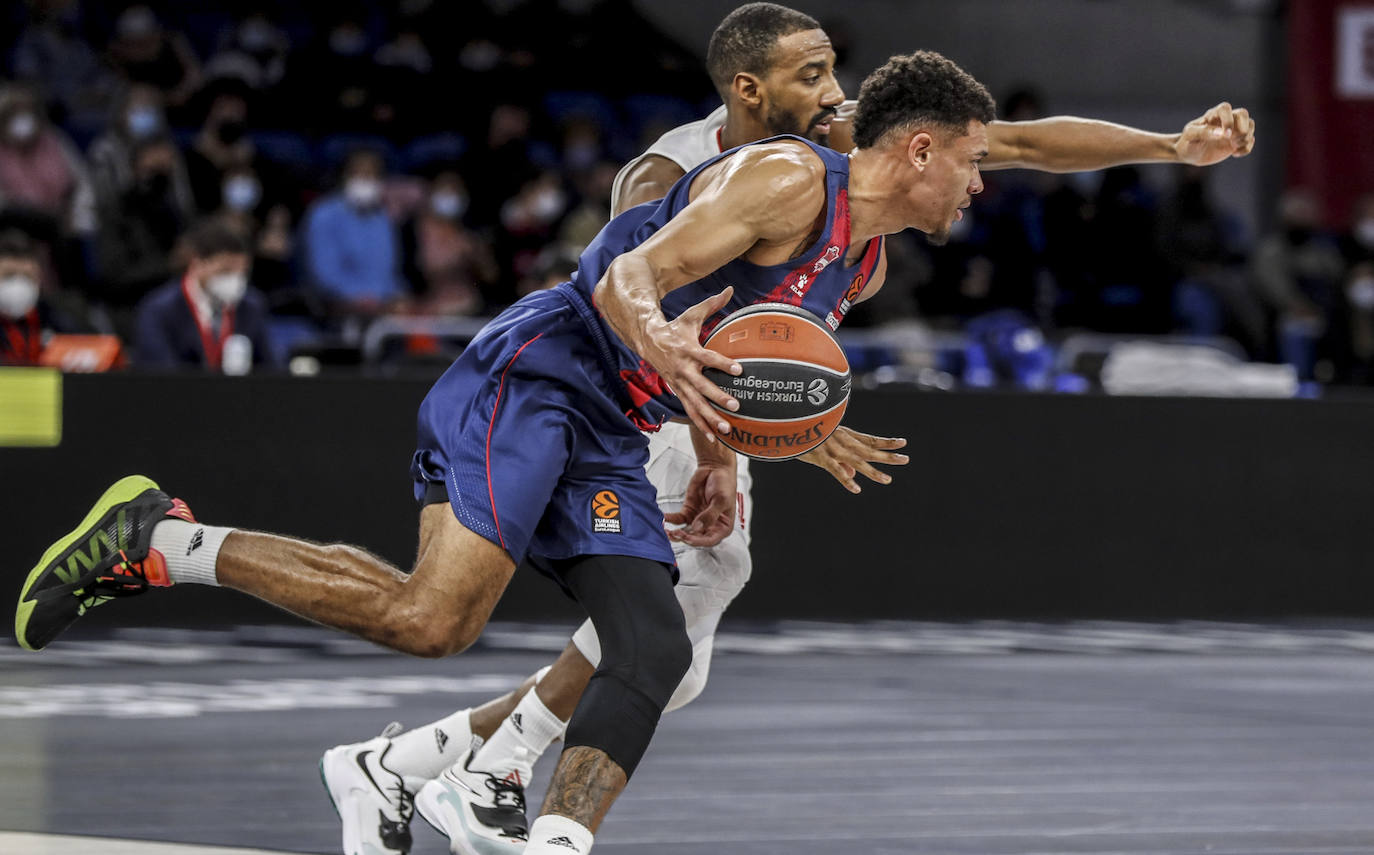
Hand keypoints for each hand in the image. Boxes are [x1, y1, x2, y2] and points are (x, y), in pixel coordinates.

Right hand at [639, 286, 740, 439]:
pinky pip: (690, 412)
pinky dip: (700, 425)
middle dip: (718, 397)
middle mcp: (683, 369)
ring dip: (710, 417)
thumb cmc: (674, 328)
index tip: (739, 370)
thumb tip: (729, 289)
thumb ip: (712, 304)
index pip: (708, 358)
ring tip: (726, 428)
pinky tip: (713, 437)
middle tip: (735, 406)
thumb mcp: (691, 315)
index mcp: (688, 350)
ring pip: (695, 404)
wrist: (647, 341)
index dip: (723, 364)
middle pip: (702, 386)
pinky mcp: (677, 392)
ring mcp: (679, 383)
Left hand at [663, 461, 737, 546]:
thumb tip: (698, 527)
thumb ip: (710, 515)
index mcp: (723, 527)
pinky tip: (665, 519)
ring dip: (676, 533)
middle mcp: (710, 525)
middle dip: (685, 538)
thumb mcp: (721, 500)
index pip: (710, 540)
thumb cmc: (725, 484)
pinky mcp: (688, 512)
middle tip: (677, 534)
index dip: (698, 541)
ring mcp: (698, 519)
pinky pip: (678, 519)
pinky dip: (671, 520)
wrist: (715, 469)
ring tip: (668, 532)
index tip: (688, 538)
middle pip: (696, 538)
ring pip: (686, 531)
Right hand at [798, 426, 908, 493]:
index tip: (903, 442)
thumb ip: (840, 461)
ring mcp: (832, 448)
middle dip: (887, 455)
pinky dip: (845, 479)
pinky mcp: (819, 456)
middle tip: (906, 459)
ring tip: (887, 480)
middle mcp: (841, 440)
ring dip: (872, 471)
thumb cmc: (804, 433)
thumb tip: (853, 475)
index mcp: (844, 435)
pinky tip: (856, 489)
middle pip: (868, 449)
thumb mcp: (825, 446)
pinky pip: (834, 470)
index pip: (870, 439)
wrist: (786, 422)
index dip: (886, 441)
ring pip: (856, 461)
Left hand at [1175, 102, 1254, 165]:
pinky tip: (1235, 154)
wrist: (1189, 153)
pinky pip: (1250, 139)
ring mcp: (1232, 129)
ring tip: (1234, 147)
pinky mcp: (1236, 140)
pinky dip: (1247, 147)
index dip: (1228, 120)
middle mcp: (1225, 120)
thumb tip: (1221, 133)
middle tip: (1233, 141)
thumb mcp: (1191, 137)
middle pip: (1243, 113)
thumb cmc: (1188, 142)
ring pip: (1250, 124)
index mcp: (1212, 115)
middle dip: (1242, 128)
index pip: (1225, 108)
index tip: (1225, 135)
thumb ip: (1204, 132)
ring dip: (1246, 138)